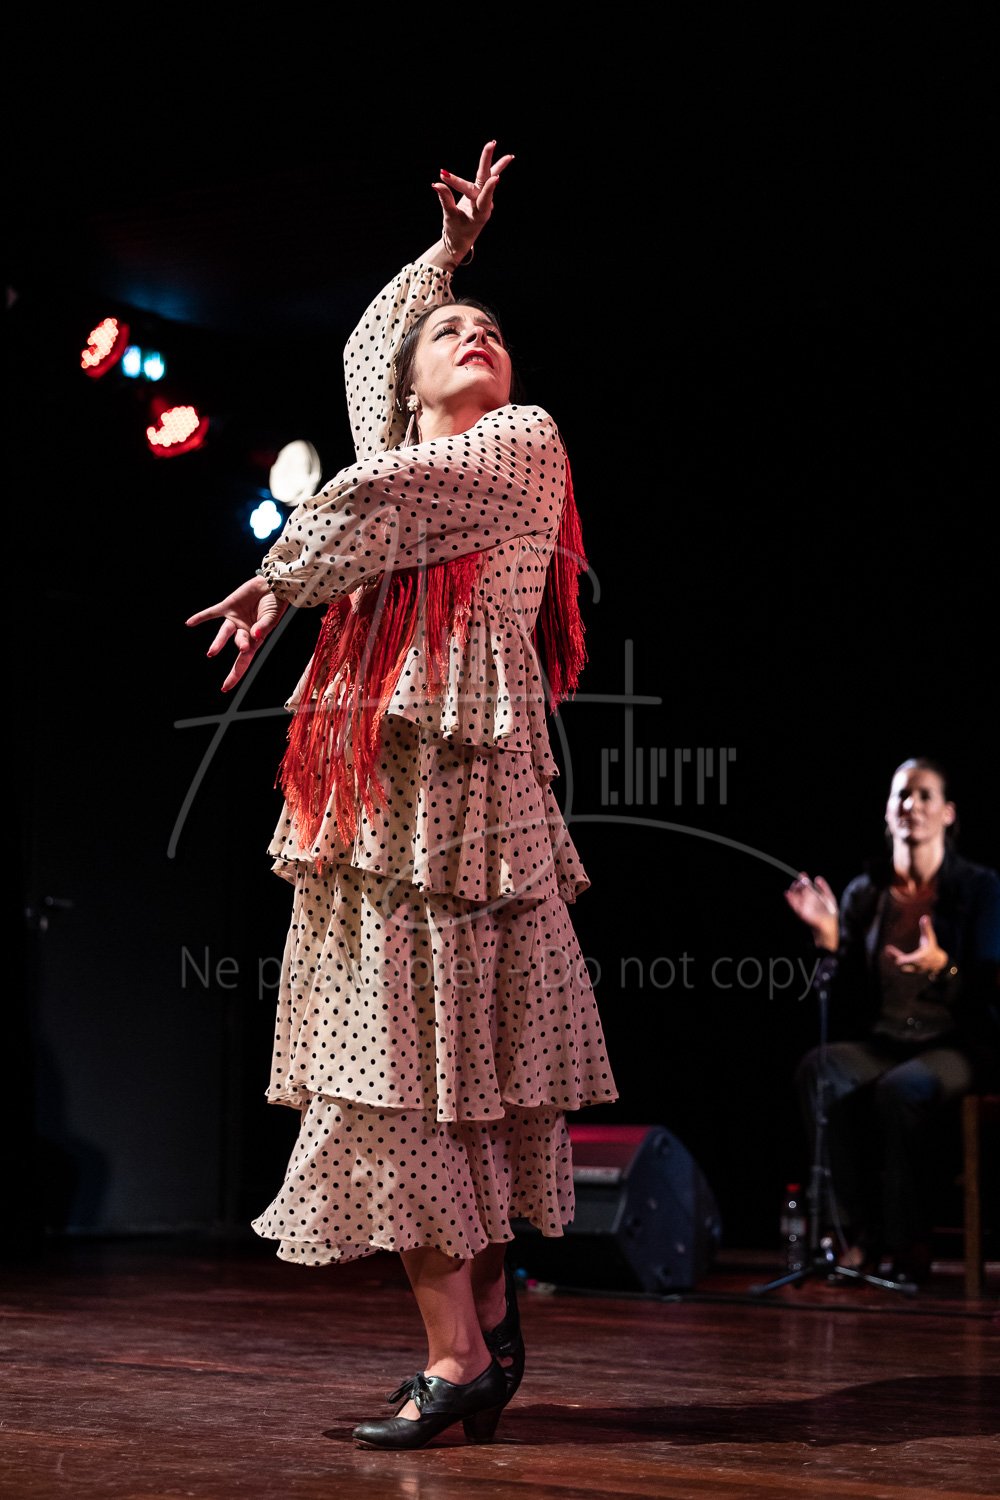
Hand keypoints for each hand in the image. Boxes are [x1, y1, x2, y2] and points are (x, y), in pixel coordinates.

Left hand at [185, 576, 286, 692]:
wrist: (273, 583)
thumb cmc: (276, 603)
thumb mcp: (273, 618)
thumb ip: (263, 627)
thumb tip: (255, 636)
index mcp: (256, 639)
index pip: (244, 661)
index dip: (235, 675)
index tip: (225, 687)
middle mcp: (244, 631)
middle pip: (239, 644)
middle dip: (242, 645)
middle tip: (244, 648)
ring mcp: (235, 619)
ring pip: (224, 633)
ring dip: (218, 643)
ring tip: (211, 653)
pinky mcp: (228, 606)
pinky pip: (212, 613)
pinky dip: (201, 617)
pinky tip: (189, 623)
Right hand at [432, 139, 514, 263]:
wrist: (461, 240)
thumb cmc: (455, 231)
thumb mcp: (449, 217)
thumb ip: (445, 200)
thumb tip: (436, 184)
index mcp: (479, 214)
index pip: (483, 198)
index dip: (489, 188)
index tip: (497, 178)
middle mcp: (484, 205)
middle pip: (486, 180)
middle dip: (488, 162)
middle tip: (491, 145)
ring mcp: (484, 198)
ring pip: (490, 178)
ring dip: (499, 165)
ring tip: (510, 156)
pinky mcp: (481, 194)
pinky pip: (487, 179)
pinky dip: (493, 168)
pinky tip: (505, 160)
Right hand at [784, 872, 838, 947]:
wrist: (829, 924)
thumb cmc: (830, 912)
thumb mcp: (828, 897)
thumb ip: (824, 887)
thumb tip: (817, 878)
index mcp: (813, 895)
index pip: (806, 885)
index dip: (804, 879)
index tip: (802, 874)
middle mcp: (806, 899)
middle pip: (799, 889)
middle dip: (798, 884)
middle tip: (800, 880)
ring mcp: (803, 905)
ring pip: (794, 896)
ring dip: (793, 890)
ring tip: (795, 885)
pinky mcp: (800, 912)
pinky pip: (793, 905)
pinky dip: (789, 900)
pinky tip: (787, 894)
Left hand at [884, 914, 949, 975]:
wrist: (938, 962)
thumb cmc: (932, 947)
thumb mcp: (930, 938)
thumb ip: (926, 928)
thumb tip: (925, 917)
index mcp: (922, 958)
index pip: (909, 960)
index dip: (899, 957)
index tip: (890, 950)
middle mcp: (918, 966)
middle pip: (903, 965)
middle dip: (895, 957)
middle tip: (887, 949)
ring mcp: (914, 971)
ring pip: (901, 968)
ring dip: (894, 959)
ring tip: (888, 951)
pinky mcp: (911, 973)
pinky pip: (901, 970)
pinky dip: (896, 962)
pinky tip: (890, 954)